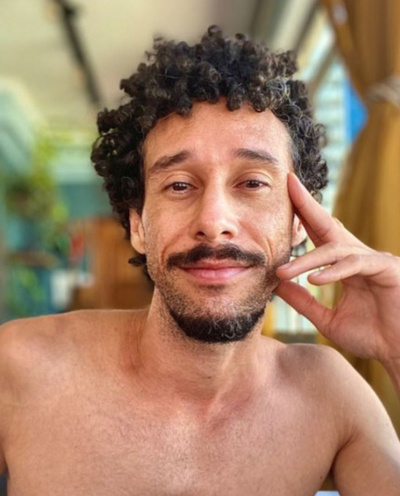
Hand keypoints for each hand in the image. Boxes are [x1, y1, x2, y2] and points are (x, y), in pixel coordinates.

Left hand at [275, 173, 399, 365]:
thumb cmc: (372, 336)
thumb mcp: (327, 319)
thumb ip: (304, 302)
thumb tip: (277, 285)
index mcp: (343, 265)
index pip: (318, 235)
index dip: (301, 216)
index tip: (282, 197)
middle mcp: (357, 257)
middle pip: (327, 224)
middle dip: (307, 204)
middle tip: (288, 183)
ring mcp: (373, 260)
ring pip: (335, 249)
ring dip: (307, 260)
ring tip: (283, 272)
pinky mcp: (386, 269)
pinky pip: (355, 264)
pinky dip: (334, 271)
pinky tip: (315, 280)